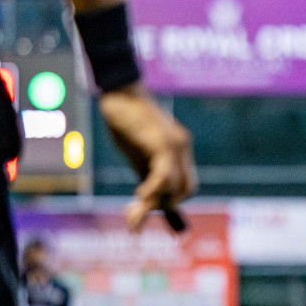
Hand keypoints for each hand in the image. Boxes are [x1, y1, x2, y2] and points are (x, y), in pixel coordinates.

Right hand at [96, 84, 196, 230]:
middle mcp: (182, 147)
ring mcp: (175, 145)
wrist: (118, 90)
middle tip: (137, 214)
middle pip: (187, 188)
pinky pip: (164, 175)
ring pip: (176, 185)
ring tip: (133, 216)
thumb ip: (144, 172)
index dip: (172, 200)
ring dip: (155, 205)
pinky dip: (153, 190)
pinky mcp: (162, 143)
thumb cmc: (123, 118)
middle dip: (166, 206)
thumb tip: (145, 201)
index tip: (148, 208)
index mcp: (179, 149)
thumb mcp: (136, 151)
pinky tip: (139, 197)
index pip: (186, 183)